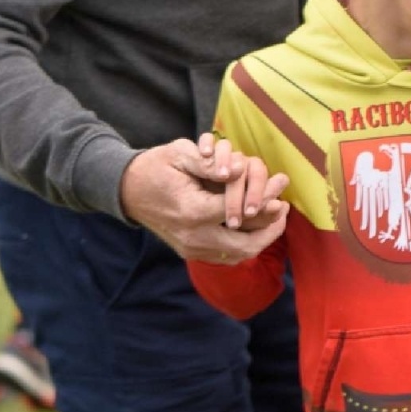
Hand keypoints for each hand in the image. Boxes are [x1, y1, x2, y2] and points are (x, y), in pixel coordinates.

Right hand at [119, 134, 288, 264]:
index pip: (238, 212)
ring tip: (276, 219)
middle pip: (244, 245)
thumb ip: (211, 163)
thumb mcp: (180, 154)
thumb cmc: (155, 167)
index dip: (264, 202)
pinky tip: (256, 228)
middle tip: (285, 209)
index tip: (281, 191)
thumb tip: (239, 170)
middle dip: (270, 229)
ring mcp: (190, 248)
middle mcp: (193, 236)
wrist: (126, 191)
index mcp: (192, 211)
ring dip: (261, 240)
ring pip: (237, 256)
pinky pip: (225, 257)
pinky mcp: (189, 252)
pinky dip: (245, 245)